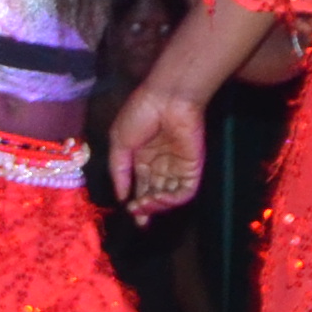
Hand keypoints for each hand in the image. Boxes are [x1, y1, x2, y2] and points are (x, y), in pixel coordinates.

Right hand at [105, 80, 205, 217]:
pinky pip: (185, 191)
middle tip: (136, 212)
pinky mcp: (193, 167)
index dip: (137, 202)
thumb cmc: (139, 114)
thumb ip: (119, 171)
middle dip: (146, 207)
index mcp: (142, 158)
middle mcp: (161, 165)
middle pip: (155, 194)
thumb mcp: (119, 142)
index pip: (142, 186)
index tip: (130, 212)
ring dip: (157, 206)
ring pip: (170, 196)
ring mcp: (177, 166)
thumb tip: (121, 196)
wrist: (166, 99)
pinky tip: (158, 197)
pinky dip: (173, 200)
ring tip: (145, 205)